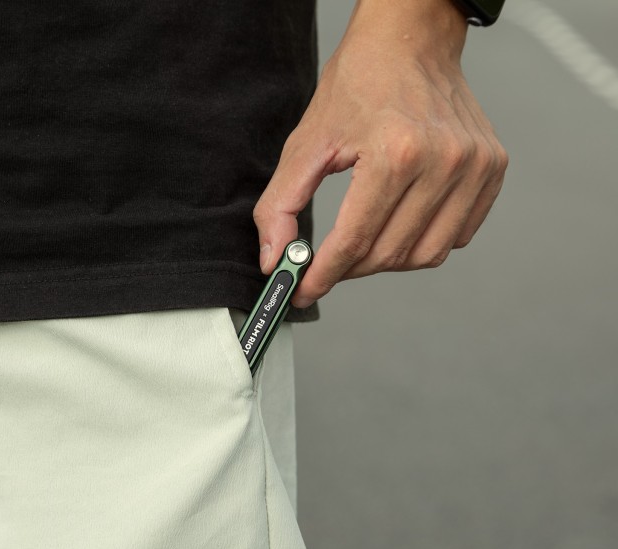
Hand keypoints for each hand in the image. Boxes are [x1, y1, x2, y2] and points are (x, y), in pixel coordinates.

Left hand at [253, 0, 508, 307]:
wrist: (410, 41)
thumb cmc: (359, 83)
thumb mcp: (307, 141)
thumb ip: (282, 205)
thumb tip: (274, 260)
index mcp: (396, 151)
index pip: (355, 240)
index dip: (324, 275)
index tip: (303, 291)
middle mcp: (443, 161)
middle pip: (389, 254)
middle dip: (350, 269)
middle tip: (330, 263)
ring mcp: (474, 167)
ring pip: (425, 255)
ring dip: (387, 260)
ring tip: (364, 241)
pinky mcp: (491, 171)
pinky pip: (456, 237)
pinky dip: (423, 243)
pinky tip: (401, 223)